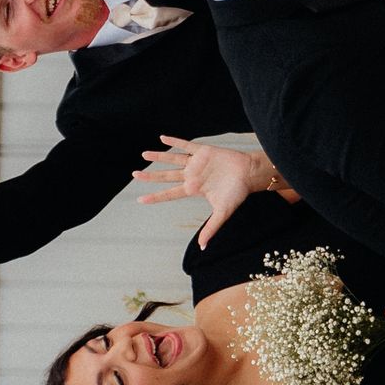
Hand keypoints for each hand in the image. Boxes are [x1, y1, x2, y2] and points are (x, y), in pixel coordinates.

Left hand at [133, 136, 262, 244]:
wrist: (249, 174)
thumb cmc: (237, 194)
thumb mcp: (222, 213)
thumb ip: (211, 228)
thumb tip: (203, 247)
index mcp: (193, 190)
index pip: (169, 194)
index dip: (155, 197)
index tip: (139, 200)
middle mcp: (191, 176)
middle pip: (166, 176)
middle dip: (150, 175)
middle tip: (134, 174)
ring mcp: (196, 163)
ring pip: (173, 159)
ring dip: (159, 157)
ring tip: (144, 154)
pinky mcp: (203, 151)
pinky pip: (186, 145)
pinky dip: (174, 141)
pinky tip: (162, 138)